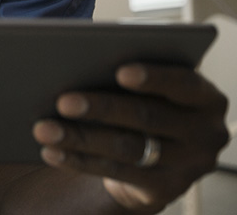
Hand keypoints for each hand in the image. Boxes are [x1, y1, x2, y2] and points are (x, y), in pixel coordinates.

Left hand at [32, 63, 230, 212]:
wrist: (158, 158)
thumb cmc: (146, 104)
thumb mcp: (149, 89)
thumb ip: (127, 74)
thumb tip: (78, 61)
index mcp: (205, 97)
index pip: (184, 83)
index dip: (154, 77)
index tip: (120, 71)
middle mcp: (205, 132)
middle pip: (148, 117)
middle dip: (102, 108)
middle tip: (62, 101)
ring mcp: (188, 165)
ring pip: (128, 148)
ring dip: (81, 138)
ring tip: (44, 129)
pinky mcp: (165, 189)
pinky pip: (116, 173)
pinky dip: (79, 161)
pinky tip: (53, 152)